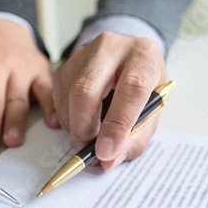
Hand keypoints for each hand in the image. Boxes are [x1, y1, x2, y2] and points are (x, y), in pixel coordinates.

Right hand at [52, 32, 165, 170]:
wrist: (128, 63)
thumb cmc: (142, 92)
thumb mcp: (150, 115)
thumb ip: (133, 140)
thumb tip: (107, 161)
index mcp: (144, 56)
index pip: (131, 88)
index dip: (117, 125)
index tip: (106, 153)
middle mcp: (112, 47)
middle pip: (87, 90)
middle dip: (84, 129)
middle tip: (88, 151)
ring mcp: (85, 52)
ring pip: (69, 96)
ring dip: (74, 127)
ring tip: (88, 137)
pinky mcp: (66, 63)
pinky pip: (58, 97)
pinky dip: (66, 118)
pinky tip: (81, 121)